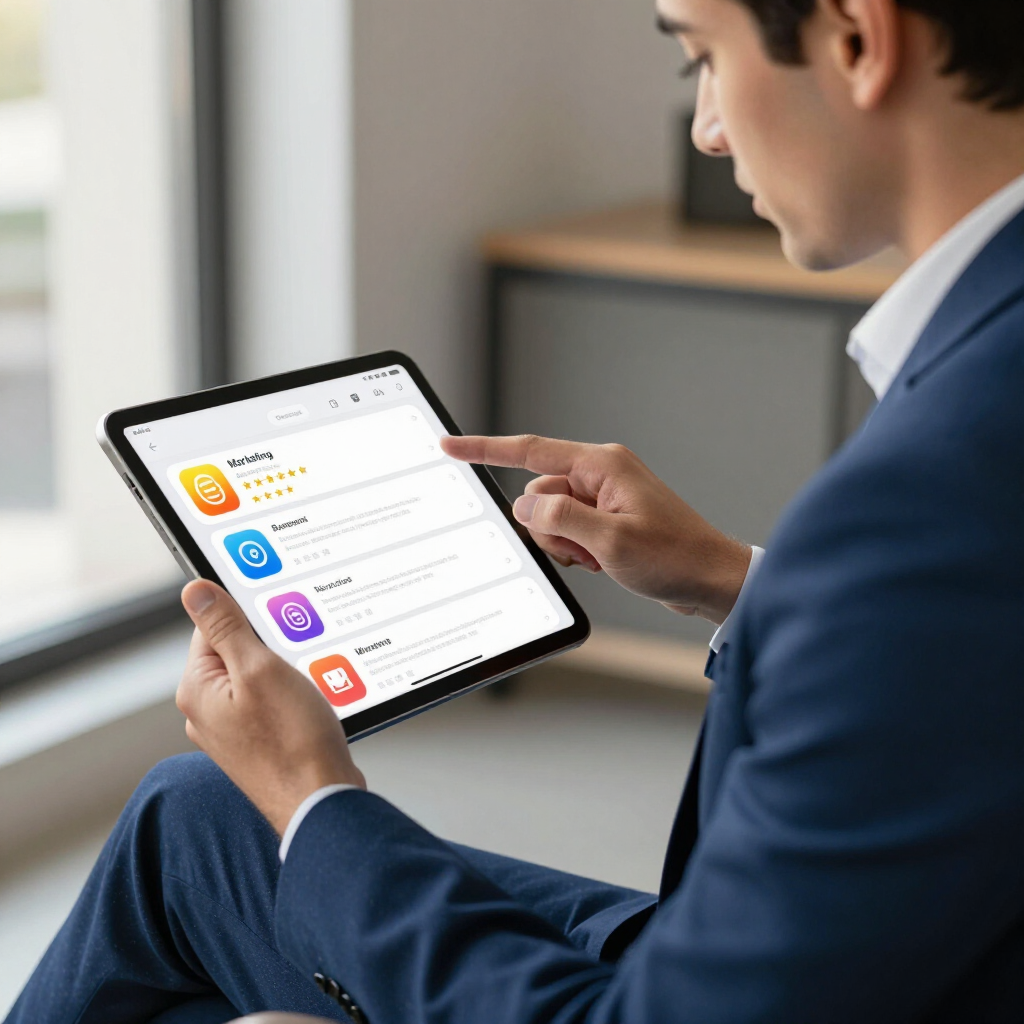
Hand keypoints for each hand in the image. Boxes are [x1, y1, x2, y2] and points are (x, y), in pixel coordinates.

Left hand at [177, 580, 364, 835]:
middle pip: (237, 652)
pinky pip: (271, 705)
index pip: (213, 627)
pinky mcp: (257, 745)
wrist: (320, 802)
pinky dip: (292, 700)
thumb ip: (226, 627)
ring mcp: (232, 732)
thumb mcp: (260, 668)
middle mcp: (206, 713)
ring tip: (306, 691)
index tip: (279, 628)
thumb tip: (195, 590)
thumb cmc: (293, 742)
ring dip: (286, 675)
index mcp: (197, 689)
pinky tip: (310, 710)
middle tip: (297, 660)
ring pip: (259, 679)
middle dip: (271, 649)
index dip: (251, 620)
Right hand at [441, 434, 751, 624]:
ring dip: (565, 544)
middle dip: (548, 527)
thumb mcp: (610, 541)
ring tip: (599, 558)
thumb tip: (525, 505)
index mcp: (602, 465)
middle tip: (584, 550)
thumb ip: (560, 519)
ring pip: (550, 517)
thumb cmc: (675, 557)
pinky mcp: (606, 519)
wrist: (710, 579)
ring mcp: (603, 498)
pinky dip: (576, 550)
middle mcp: (600, 475)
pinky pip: (568, 531)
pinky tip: (603, 562)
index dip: (485, 450)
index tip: (451, 447)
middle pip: (538, 494)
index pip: (529, 451)